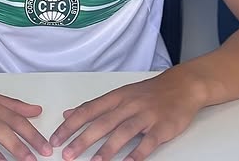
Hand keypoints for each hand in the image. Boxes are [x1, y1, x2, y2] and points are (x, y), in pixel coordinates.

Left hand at [51, 69, 204, 160]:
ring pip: (123, 132)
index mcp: (117, 97)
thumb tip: (69, 114)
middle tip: (68, 154)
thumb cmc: (150, 92)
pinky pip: (148, 142)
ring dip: (108, 149)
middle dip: (83, 139)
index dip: (71, 125)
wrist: (183, 85)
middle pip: (102, 122)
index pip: (88, 110)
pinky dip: (137, 153)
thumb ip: (96, 106)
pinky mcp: (162, 127)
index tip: (56, 139)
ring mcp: (146, 116)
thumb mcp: (120, 94)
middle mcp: (129, 104)